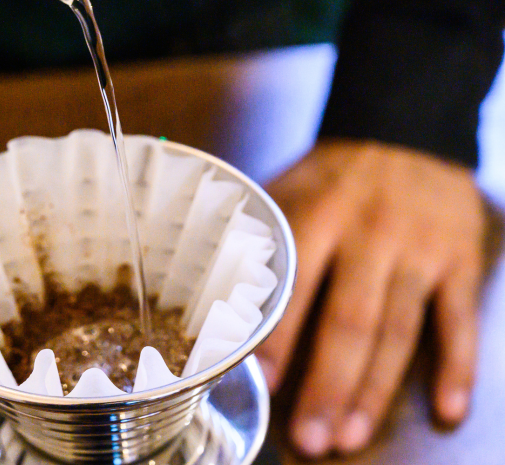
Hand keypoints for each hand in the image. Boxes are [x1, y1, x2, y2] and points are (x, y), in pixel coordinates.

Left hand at [256, 138, 485, 456]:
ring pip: (399, 331)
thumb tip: (206, 296)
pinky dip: (456, 367)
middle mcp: (370, 234)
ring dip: (376, 390)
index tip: (264, 385)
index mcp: (316, 216)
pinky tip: (445, 409)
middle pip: (349, 322)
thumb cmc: (329, 176)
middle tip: (309, 438)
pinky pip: (459, 320)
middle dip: (327, 385)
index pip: (295, 288)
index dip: (279, 340)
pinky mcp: (461, 260)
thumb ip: (253, 238)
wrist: (403, 130)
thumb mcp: (284, 189)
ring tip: (350, 435)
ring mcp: (420, 250)